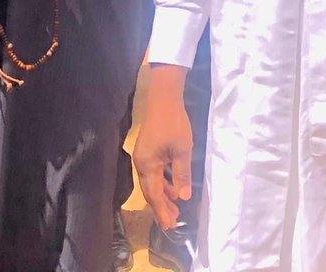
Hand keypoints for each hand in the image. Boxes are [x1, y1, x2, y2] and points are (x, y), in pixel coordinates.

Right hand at [134, 65, 193, 230]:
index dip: (162, 211)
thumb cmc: (174, 123)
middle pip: (150, 191)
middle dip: (161, 207)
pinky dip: (162, 184)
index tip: (169, 227)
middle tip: (173, 223)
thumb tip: (184, 197)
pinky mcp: (147, 151)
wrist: (164, 98)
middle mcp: (141, 163)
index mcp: (147, 165)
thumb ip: (182, 175)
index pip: (154, 194)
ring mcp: (143, 157)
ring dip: (162, 196)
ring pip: (151, 183)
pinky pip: (153, 174)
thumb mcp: (182, 150)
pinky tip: (172, 189)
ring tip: (175, 209)